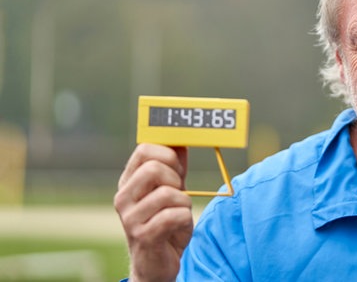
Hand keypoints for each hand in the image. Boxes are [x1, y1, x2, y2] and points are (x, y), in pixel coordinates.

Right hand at [114, 144, 192, 281]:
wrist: (157, 262)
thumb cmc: (165, 222)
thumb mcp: (172, 190)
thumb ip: (175, 166)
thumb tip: (181, 141)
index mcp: (128, 181)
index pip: (144, 150)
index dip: (168, 155)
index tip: (177, 169)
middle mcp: (123, 197)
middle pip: (154, 168)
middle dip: (176, 179)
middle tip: (178, 194)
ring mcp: (130, 218)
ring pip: (167, 193)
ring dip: (183, 203)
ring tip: (179, 213)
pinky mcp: (143, 236)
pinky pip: (174, 215)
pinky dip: (185, 219)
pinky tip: (178, 227)